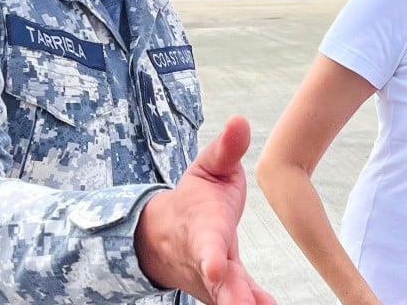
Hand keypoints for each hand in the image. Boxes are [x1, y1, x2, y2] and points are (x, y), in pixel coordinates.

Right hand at [135, 115, 275, 304]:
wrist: (166, 235)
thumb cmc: (196, 198)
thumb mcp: (209, 167)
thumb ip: (226, 148)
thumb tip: (240, 119)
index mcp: (203, 226)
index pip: (207, 242)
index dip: (211, 256)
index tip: (216, 269)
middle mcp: (206, 259)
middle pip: (218, 283)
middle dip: (229, 296)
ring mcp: (214, 282)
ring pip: (227, 298)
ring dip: (241, 304)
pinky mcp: (226, 292)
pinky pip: (238, 301)